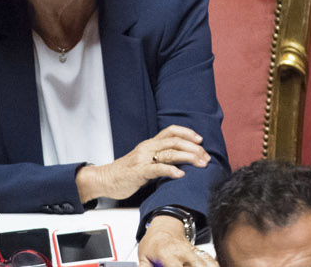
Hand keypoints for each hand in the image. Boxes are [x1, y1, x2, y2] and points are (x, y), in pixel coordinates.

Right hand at [75, 125, 209, 203]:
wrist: (104, 179)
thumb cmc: (126, 172)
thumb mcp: (145, 159)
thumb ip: (159, 156)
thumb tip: (180, 159)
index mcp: (150, 143)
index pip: (171, 131)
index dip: (188, 133)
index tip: (201, 140)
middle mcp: (148, 147)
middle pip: (176, 141)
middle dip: (194, 148)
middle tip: (206, 158)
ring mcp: (143, 159)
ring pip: (170, 153)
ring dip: (188, 157)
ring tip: (201, 164)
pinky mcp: (139, 172)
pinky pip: (157, 168)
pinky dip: (171, 170)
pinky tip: (181, 174)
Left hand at [138, 217, 216, 266]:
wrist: (164, 227)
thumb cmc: (153, 243)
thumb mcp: (143, 258)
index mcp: (167, 254)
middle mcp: (183, 252)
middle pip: (196, 265)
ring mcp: (193, 252)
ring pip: (206, 263)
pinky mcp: (199, 253)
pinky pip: (210, 260)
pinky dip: (214, 264)